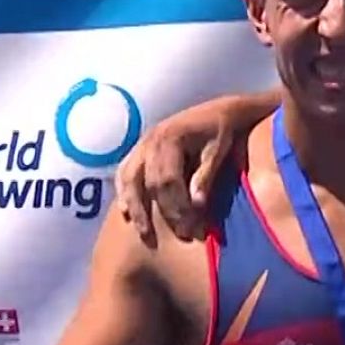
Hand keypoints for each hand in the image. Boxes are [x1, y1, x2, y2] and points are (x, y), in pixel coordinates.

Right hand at [114, 98, 237, 243]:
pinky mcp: (140, 149)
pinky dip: (123, 191)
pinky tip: (125, 211)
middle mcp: (151, 140)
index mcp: (171, 138)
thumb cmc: (221, 132)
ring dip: (135, 206)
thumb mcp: (217, 152)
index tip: (191, 227)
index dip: (177, 206)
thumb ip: (205, 176)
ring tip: (143, 231)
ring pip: (130, 179)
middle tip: (180, 233)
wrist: (218, 111)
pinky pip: (124, 171)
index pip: (168, 180)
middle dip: (163, 211)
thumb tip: (196, 204)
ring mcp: (142, 143)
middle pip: (149, 183)